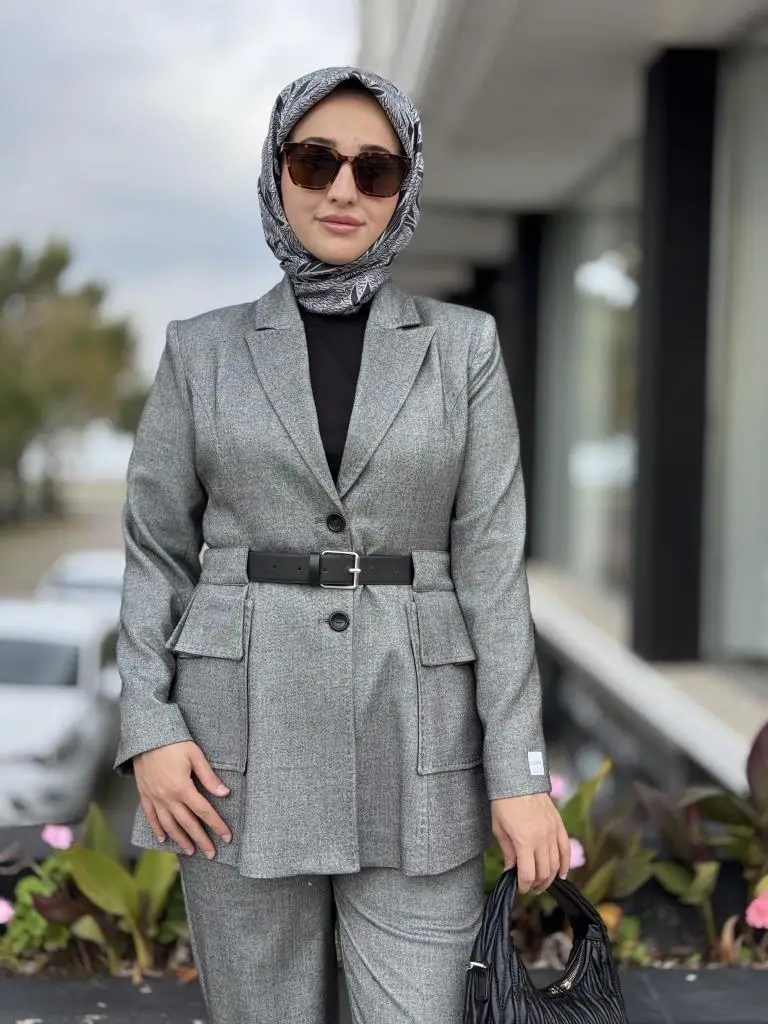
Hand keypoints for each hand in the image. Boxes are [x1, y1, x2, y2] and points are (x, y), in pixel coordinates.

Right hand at [134, 741, 233, 858]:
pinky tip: (164, 838)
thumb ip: (209, 777)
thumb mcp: (196, 756)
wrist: (146, 736)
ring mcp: (154, 798)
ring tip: (191, 851)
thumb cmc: (174, 742)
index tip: (227, 837)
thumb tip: (225, 793)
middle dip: (201, 840)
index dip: (217, 825)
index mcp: (182, 787)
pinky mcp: (144, 795)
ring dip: (181, 839)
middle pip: (188, 823)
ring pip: (169, 824)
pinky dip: (158, 829)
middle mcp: (167, 797)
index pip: (204, 811)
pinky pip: (151, 817)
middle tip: (211, 854)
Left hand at [491, 793, 569, 893]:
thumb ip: (507, 852)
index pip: (528, 874)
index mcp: (524, 841)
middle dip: (537, 884)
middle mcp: (541, 839)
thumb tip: (511, 870)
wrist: (519, 780)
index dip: (524, 886)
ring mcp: (552, 832)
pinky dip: (565, 864)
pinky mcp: (559, 826)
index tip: (520, 888)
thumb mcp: (499, 829)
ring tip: (543, 883)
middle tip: (531, 887)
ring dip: (550, 877)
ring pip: (556, 864)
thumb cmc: (504, 803)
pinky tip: (562, 874)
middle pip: (544, 872)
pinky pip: (565, 849)